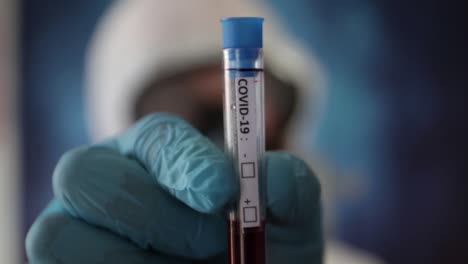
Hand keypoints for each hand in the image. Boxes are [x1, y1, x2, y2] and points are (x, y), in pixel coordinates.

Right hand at [26, 113, 322, 263]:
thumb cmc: (256, 250)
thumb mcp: (287, 222)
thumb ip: (291, 189)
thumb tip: (271, 178)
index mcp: (157, 156)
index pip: (156, 138)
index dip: (184, 162)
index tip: (221, 192)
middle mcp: (105, 183)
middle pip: (84, 173)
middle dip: (154, 214)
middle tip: (210, 242)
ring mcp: (72, 229)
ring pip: (57, 233)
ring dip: (132, 259)